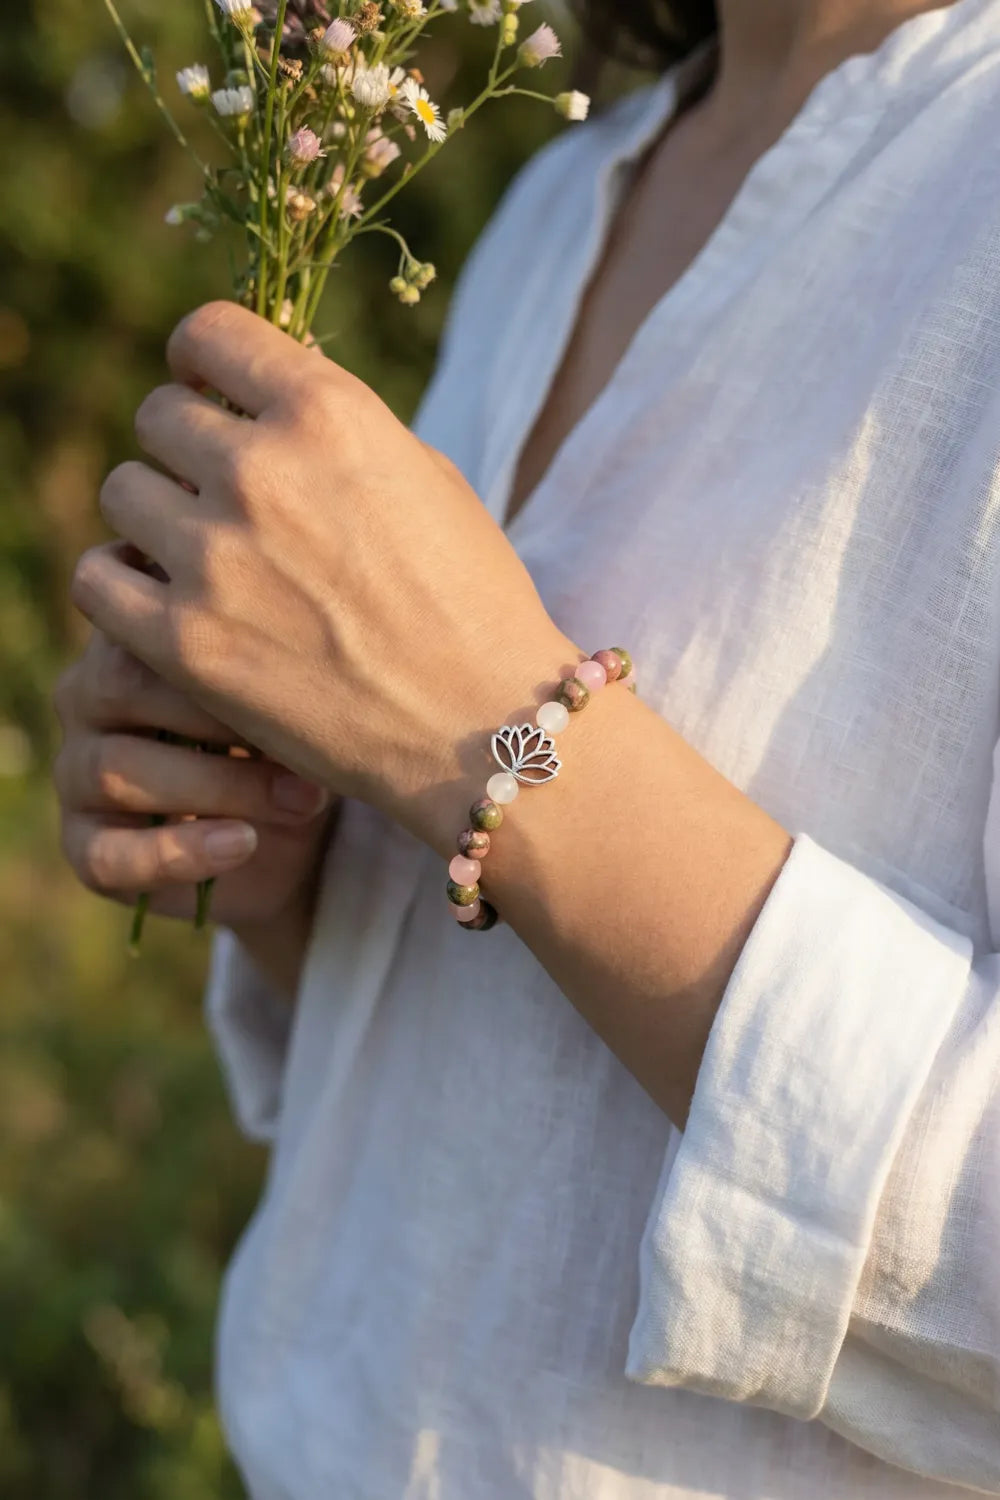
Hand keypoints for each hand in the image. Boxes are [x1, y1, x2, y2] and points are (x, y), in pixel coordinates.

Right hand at [54, 629, 333, 928]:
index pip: (141, 614)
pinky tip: (243, 843)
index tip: (297, 667)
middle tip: (305, 744)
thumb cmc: (290, 738)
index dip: (215, 641)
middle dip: (221, 716)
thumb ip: (269, 650)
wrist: (292, 835)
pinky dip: (180, 851)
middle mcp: (88, 696)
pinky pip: (107, 854)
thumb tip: (299, 628)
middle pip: (121, 685)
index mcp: (130, 638)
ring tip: (300, 798)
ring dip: (220, 786)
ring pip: (117, 770)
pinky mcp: (84, 845)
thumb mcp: (289, 691)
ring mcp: (76, 771)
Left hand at [71, 302, 567, 850]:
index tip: (209, 393)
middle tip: (217, 496)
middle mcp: (261, 471)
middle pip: (158, 416)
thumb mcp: (427, 479)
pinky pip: (97, 578)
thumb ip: (336, 430)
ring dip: (155, 517)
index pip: (210, 334)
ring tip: (197, 557)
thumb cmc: (472, 602)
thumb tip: (265, 405)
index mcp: (330, 414)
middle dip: (186, 448)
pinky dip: (121, 584)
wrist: (483, 729)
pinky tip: (160, 601)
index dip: (202, 361)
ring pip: (122, 493)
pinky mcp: (184, 641)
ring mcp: (214, 557)